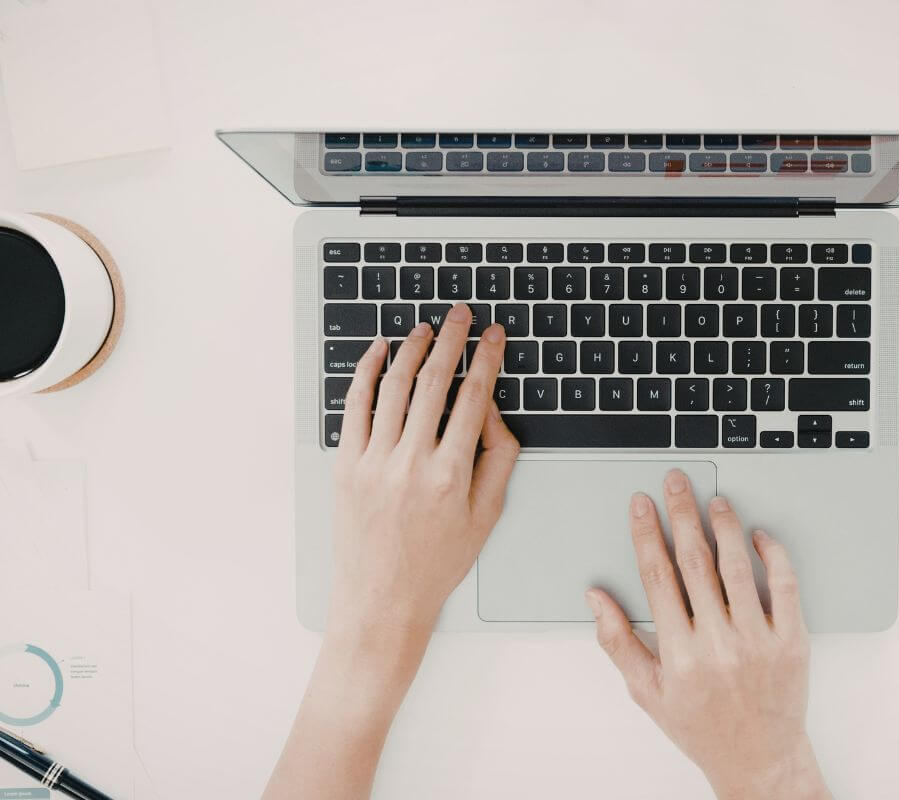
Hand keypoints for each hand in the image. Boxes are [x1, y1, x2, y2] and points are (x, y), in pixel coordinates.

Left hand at [329, 303, 518, 649]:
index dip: (486, 359)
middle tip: (460, 314)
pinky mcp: (345, 466)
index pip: (474, 398)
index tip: (493, 334)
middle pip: (434, 382)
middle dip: (451, 339)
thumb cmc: (438, 562)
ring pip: (394, 387)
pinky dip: (366, 372)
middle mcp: (411, 463)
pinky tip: (379, 351)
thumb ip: (498, 457)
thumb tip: (490, 409)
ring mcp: (373, 463)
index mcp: (451, 475)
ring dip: (412, 350)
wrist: (382, 600)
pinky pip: (355, 406)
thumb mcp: (487, 516)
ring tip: (426, 329)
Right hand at [586, 470, 830, 799]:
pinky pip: (783, 585)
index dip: (646, 534)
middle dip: (681, 513)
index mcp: (678, 655)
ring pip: (737, 566)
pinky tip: (758, 536)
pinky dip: (772, 554)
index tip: (640, 505)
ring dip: (724, 525)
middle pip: (694, 561)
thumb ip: (617, 642)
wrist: (758, 758)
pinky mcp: (792, 641)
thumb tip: (596, 598)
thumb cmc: (700, 726)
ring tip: (714, 501)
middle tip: (676, 483)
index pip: (657, 576)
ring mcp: (758, 641)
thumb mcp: (647, 691)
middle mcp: (718, 644)